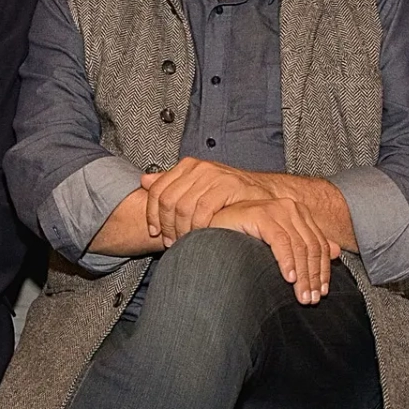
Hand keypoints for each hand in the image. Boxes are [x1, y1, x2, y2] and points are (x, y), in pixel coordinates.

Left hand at [140, 158, 274, 242]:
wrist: (264, 194)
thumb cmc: (230, 195)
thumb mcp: (198, 188)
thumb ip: (172, 184)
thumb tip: (144, 180)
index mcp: (187, 166)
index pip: (157, 189)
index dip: (152, 213)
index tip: (154, 231)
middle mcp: (198, 167)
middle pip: (168, 200)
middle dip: (166, 225)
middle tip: (171, 242)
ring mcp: (213, 175)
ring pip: (183, 207)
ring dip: (181, 229)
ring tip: (184, 242)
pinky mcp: (227, 185)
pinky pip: (203, 210)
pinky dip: (198, 227)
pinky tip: (200, 236)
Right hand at [208, 196, 338, 303]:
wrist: (212, 230)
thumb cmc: (242, 240)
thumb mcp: (278, 245)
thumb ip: (305, 246)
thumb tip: (335, 251)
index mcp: (297, 213)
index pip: (318, 244)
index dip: (322, 270)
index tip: (322, 292)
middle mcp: (290, 207)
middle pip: (311, 246)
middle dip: (313, 276)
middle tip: (311, 300)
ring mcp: (275, 208)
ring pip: (298, 246)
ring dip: (302, 275)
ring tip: (301, 296)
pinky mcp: (261, 213)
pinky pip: (281, 241)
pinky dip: (287, 261)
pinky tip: (288, 278)